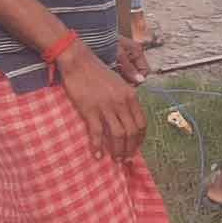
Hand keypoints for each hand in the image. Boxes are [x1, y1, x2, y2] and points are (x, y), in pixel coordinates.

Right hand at [57, 40, 146, 160]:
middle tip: (126, 158)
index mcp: (131, 95)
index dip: (140, 138)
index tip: (136, 147)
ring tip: (116, 160)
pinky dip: (97, 146)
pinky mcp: (90, 110)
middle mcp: (122, 102)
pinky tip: (97, 155)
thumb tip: (129, 115)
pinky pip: (96, 132)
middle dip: (130, 148)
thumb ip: (126, 98)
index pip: (141, 122)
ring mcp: (106, 107)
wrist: (79, 62)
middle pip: (131, 132)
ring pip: (117, 135)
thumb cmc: (98, 73)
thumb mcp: (119, 84)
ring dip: (118, 150)